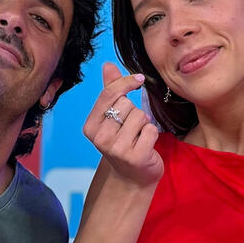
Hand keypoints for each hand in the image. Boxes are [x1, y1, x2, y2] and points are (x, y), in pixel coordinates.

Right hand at [83, 62, 162, 186]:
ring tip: (138, 137)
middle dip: (135, 111)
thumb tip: (108, 65)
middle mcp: (100, 139)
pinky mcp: (135, 157)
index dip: (126, 82)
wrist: (132, 177)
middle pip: (126, 104)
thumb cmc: (124, 142)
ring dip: (144, 124)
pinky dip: (152, 134)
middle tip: (131, 128)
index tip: (140, 78)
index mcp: (90, 127)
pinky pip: (151, 130)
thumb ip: (111, 90)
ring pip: (140, 116)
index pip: (108, 94)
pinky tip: (145, 145)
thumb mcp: (114, 117)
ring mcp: (117, 149)